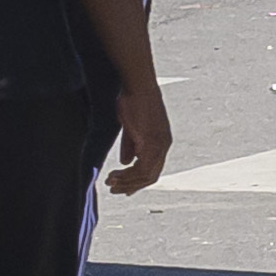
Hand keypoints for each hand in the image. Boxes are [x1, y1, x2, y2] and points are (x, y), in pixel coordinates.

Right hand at [108, 72, 172, 193]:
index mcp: (162, 141)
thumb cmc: (134, 100)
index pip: (152, 169)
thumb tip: (125, 161)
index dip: (138, 181)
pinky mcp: (152, 142)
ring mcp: (160, 145)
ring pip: (145, 175)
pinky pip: (141, 168)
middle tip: (114, 189)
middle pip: (150, 176)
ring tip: (110, 183)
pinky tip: (114, 174)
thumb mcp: (132, 126)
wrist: (139, 85)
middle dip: (131, 186)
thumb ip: (130, 144)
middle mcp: (164, 146)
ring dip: (126, 182)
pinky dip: (127, 175)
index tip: (123, 188)